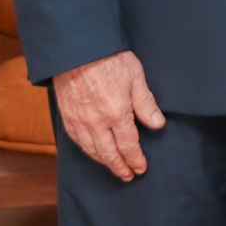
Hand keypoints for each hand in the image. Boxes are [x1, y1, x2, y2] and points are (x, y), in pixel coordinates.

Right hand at [52, 50, 164, 180]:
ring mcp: (79, 121)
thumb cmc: (110, 59)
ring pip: (92, 150)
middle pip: (109, 153)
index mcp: (117, 113)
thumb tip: (157, 124)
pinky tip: (93, 152)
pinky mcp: (67, 117)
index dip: (135, 158)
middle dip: (120, 167)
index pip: (128, 145)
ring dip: (104, 162)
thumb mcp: (136, 77)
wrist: (78, 50)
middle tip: (128, 176)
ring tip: (114, 168)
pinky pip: (77, 141)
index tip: (141, 168)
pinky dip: (87, 151)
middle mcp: (96, 122)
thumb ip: (146, 103)